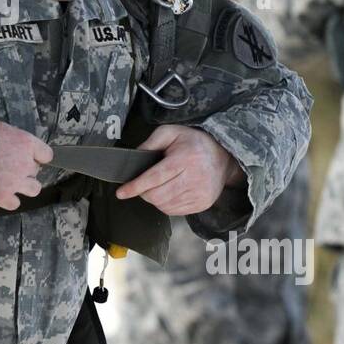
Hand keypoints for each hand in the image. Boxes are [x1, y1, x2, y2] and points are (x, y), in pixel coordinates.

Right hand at [0, 120, 52, 209]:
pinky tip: (0, 194)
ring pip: (34, 189)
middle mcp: (25, 164)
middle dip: (25, 168)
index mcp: (25, 143)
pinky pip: (15, 203)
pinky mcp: (3, 197)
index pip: (46, 153)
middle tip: (11, 166)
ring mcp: (16, 183)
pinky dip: (9, 200)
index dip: (38, 154)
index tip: (31, 155)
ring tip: (12, 182)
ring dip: (25, 186)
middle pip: (36, 170)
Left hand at [115, 123, 240, 215]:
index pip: (155, 177)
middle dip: (143, 193)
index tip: (121, 193)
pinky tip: (168, 192)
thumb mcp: (171, 132)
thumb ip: (150, 142)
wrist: (223, 156)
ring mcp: (200, 194)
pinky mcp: (202, 204)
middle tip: (143, 184)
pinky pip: (174, 211)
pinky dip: (165, 204)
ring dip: (154, 199)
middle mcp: (194, 178)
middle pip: (158, 195)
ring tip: (158, 185)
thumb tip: (134, 157)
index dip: (136, 186)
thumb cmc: (193, 142)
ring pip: (164, 205)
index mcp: (185, 159)